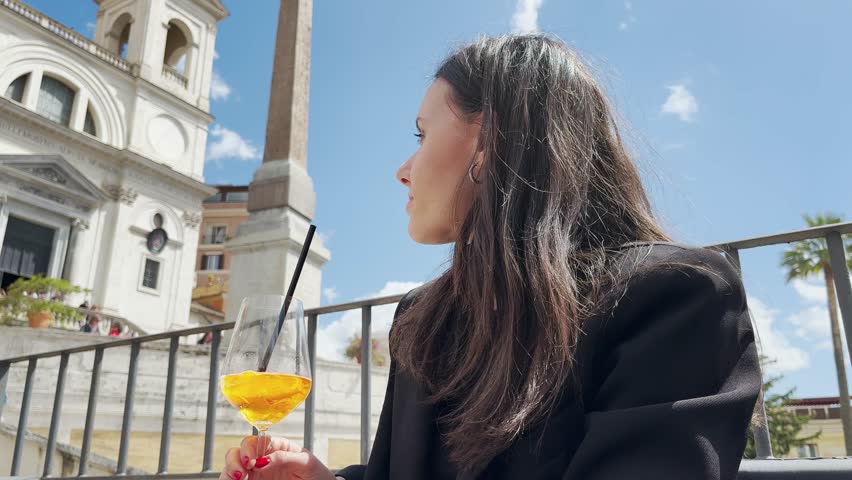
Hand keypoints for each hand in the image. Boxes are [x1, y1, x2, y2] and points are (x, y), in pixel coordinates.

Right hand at [220, 436, 335, 479]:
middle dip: (235, 459)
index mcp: (276, 446)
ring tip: (237, 478)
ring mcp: (256, 474)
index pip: (256, 441)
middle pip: (238, 452)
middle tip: (241, 472)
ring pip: (232, 467)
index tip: (251, 461)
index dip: (249, 448)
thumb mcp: (306, 462)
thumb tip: (262, 461)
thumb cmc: (317, 474)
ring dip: (229, 470)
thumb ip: (284, 457)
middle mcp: (262, 459)